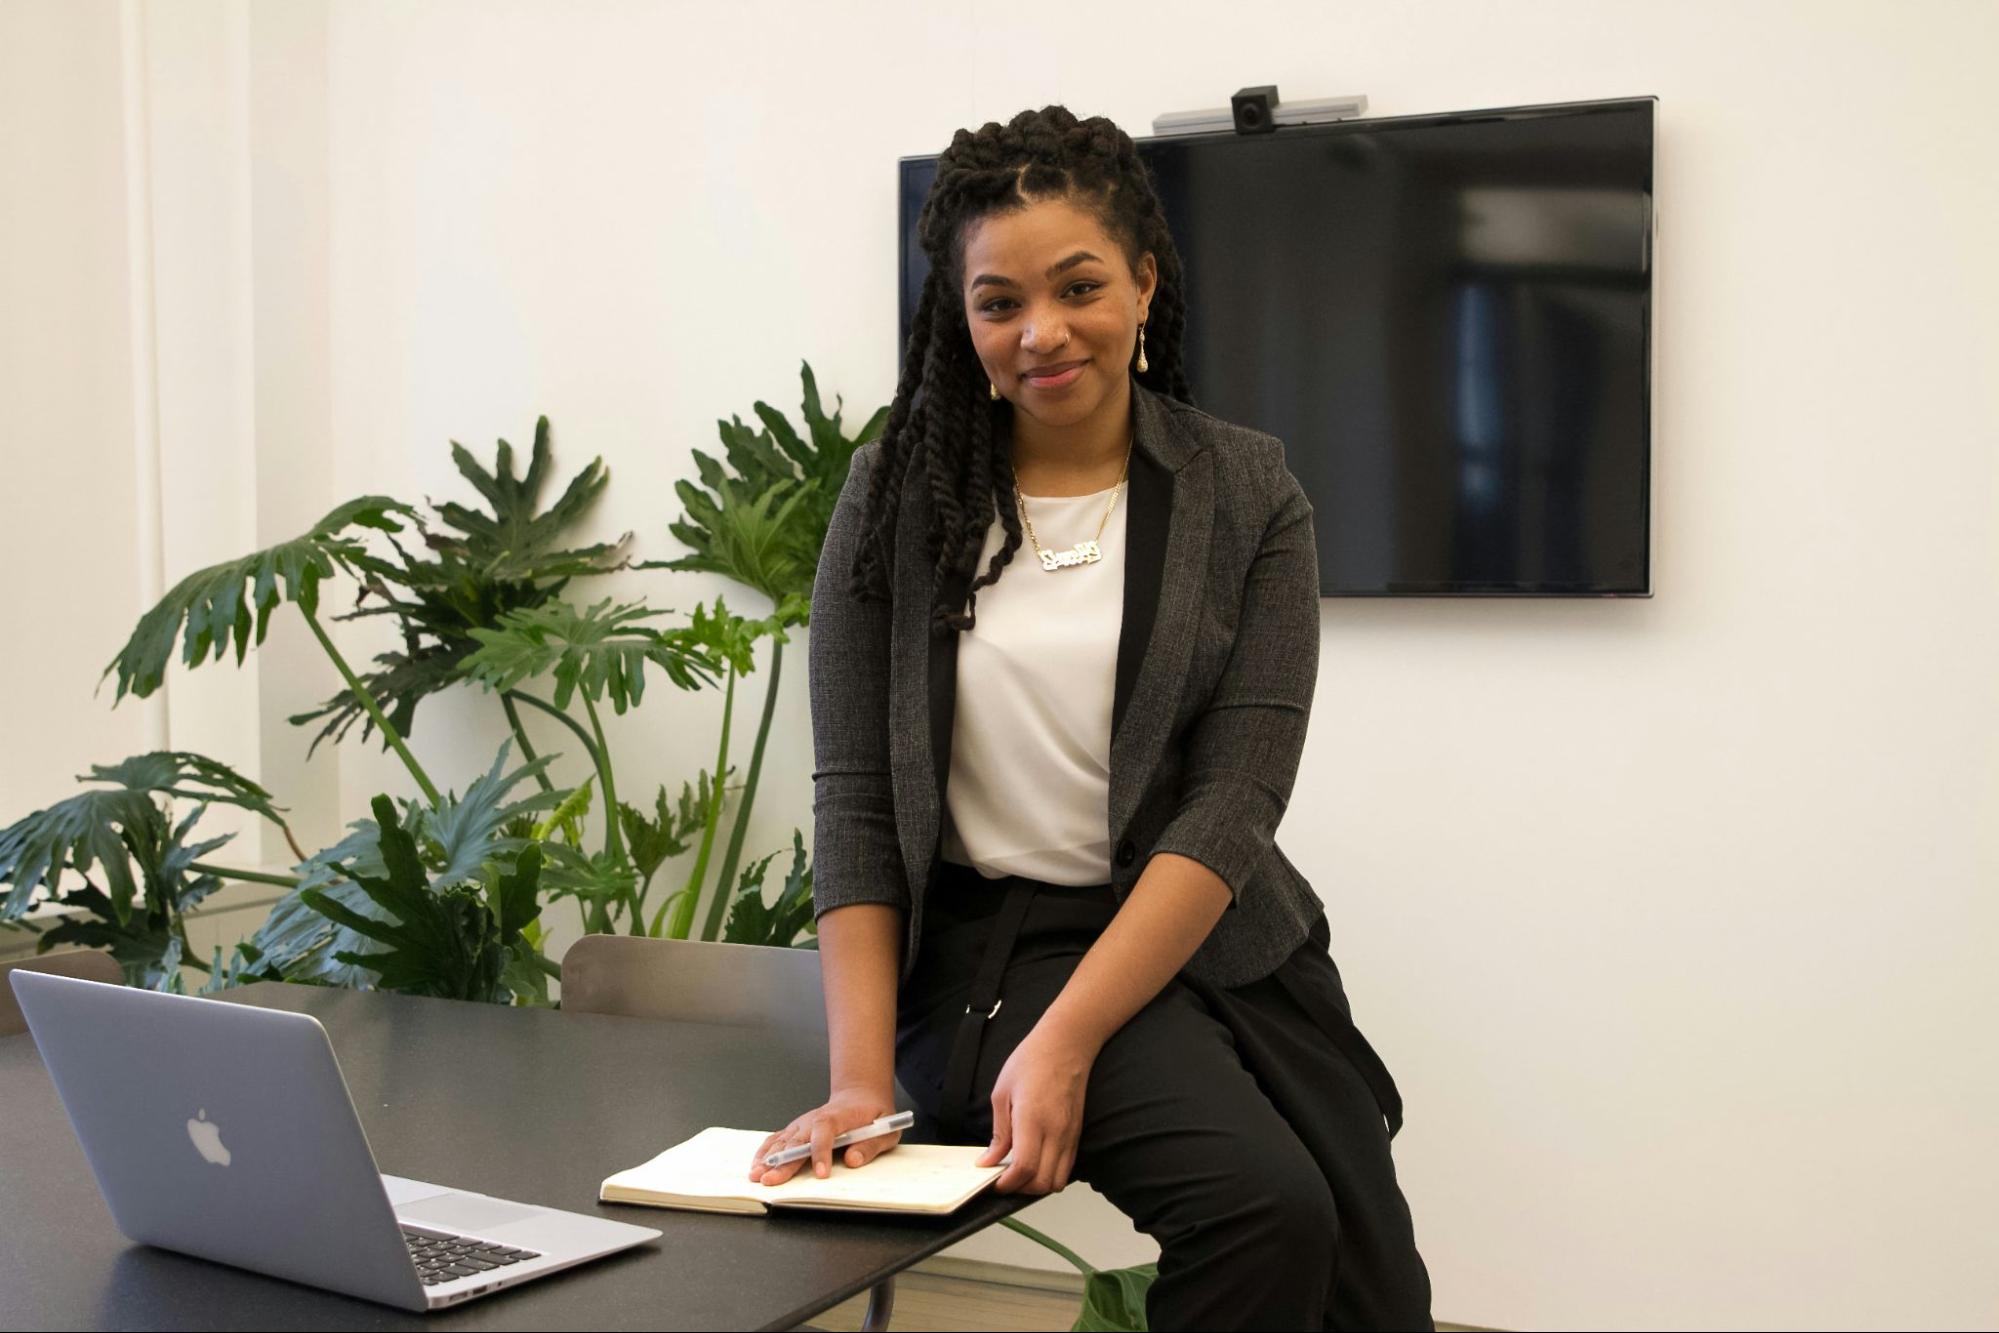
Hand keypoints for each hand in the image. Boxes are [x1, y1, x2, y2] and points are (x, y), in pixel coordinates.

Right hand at [747, 1086, 901, 1185]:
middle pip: (797, 1140)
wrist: (860, 1097)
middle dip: (783, 1162)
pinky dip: (765, 1151)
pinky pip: (777, 1138)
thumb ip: (870, 1145)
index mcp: (839, 1116)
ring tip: (757, 1175)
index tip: (821, 1174)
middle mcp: (815, 1118)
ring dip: (769, 1158)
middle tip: (771, 1180)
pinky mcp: (796, 1129)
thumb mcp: (885, 1129)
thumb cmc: (873, 1115)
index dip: (821, 1152)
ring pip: (783, 1140)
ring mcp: (803, 1123)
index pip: (825, 1131)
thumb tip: (853, 1160)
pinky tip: (757, 1164)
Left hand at [976, 1023, 1097, 1194]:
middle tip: (1003, 1180)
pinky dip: (1050, 1175)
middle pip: (1042, 1182)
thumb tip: (989, 1161)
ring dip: (1037, 1186)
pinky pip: (1067, 1168)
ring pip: (1057, 1181)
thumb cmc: (1032, 1061)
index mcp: (1033, 1119)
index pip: (1024, 1168)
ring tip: (1019, 1174)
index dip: (1007, 1183)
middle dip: (1020, 1189)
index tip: (993, 1182)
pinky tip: (1035, 1163)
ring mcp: (1070, 1135)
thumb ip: (999, 1133)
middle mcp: (1056, 1131)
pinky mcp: (1077, 1134)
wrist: (1066, 1044)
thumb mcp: (1002, 1093)